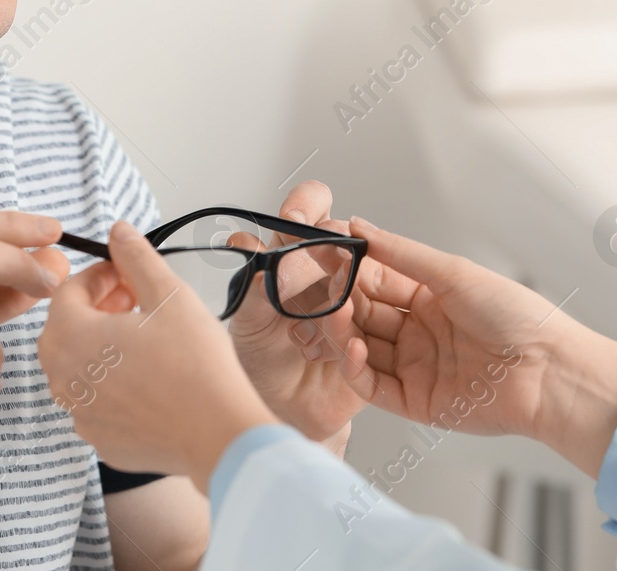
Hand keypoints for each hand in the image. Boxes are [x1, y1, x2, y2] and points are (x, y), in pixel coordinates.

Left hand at [38, 221, 279, 496]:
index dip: (99, 276)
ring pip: (79, 366)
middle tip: (136, 303)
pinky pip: (96, 401)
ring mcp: (80, 414)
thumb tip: (117, 232)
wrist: (219, 434)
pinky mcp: (101, 440)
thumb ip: (136, 257)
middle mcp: (63, 379)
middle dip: (97, 308)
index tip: (126, 275)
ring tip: (145, 339)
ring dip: (103, 345)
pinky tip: (149, 378)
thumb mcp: (168, 294)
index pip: (67, 291)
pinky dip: (113, 384)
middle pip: (66, 328)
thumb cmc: (196, 366)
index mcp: (70, 337)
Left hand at [226, 181, 367, 455]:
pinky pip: (364, 336)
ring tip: (304, 327)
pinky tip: (325, 350)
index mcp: (297, 259)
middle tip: (307, 264)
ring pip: (358, 283)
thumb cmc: (262, 361)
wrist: (281, 411)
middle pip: (340, 242)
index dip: (306, 206)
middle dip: (326, 248)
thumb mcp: (247, 321)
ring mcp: (354, 307)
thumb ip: (251, 287)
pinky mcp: (369, 345)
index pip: (308, 213)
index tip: (295, 216)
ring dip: (337, 295)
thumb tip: (247, 246)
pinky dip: (344, 341)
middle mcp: (329, 277)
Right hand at [335, 218, 616, 477]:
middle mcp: (417, 333)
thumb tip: (359, 226)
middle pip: (360, 316)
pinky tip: (352, 348)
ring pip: (359, 349)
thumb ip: (399, 252)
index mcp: (428, 299)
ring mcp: (414, 368)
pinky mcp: (415, 402)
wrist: (551, 371)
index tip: (323, 254)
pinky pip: (372, 386)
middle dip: (337, 301)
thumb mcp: (453, 272)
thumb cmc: (518, 318)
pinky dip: (354, 369)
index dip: (347, 270)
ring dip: (341, 333)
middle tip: (318, 286)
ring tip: (333, 316)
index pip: (373, 281)